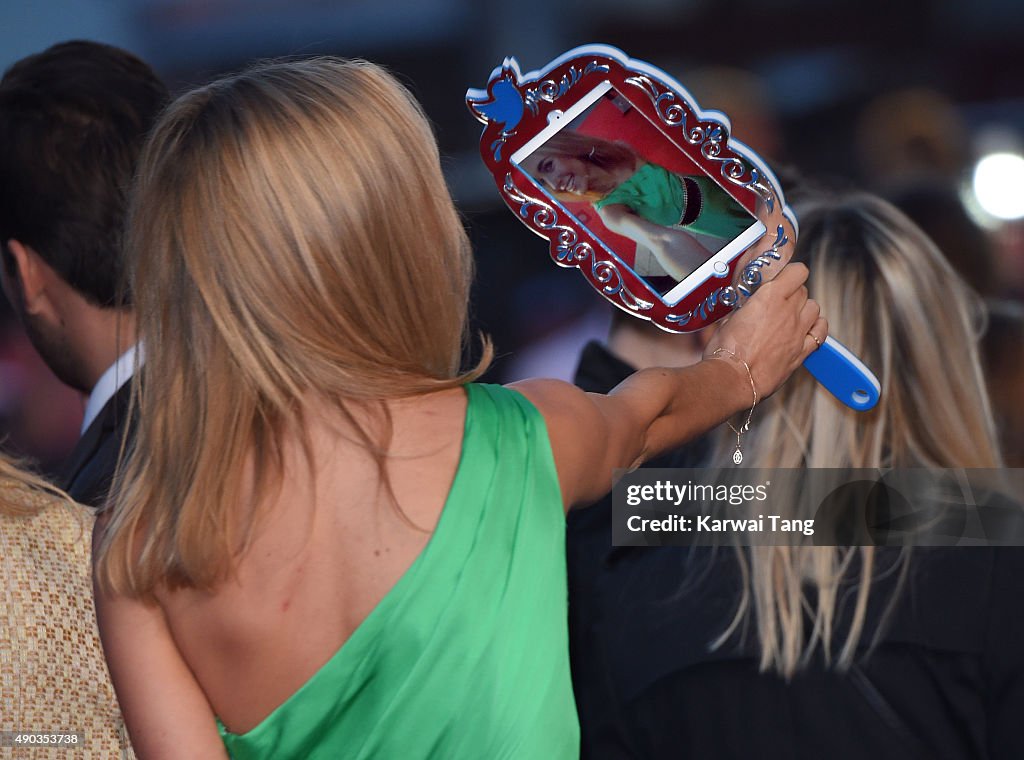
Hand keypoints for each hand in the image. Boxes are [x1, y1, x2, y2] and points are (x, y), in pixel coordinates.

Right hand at [703, 263, 826, 399]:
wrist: (732, 379)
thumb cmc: (725, 352)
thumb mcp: (727, 320)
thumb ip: (742, 311)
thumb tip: (743, 312)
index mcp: (769, 297)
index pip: (797, 271)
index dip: (791, 272)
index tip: (784, 277)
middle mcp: (788, 311)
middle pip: (804, 290)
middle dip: (792, 292)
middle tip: (778, 301)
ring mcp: (798, 332)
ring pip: (815, 308)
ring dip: (804, 309)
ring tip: (791, 316)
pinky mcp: (801, 352)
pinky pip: (820, 333)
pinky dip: (817, 329)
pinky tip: (807, 330)